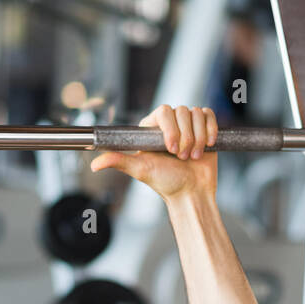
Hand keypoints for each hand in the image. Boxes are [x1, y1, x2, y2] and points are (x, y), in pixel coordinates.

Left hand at [89, 105, 216, 199]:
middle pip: (182, 111)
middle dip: (185, 137)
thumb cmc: (166, 183)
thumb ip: (118, 161)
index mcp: (152, 129)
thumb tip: (94, 165)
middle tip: (181, 157)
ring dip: (197, 138)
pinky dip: (210, 130)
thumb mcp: (140, 170)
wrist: (191, 191)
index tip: (170, 149)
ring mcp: (187, 125)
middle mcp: (169, 125)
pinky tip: (207, 145)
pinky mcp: (203, 127)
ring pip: (196, 114)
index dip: (170, 128)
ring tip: (192, 156)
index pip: (163, 111)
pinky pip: (208, 115)